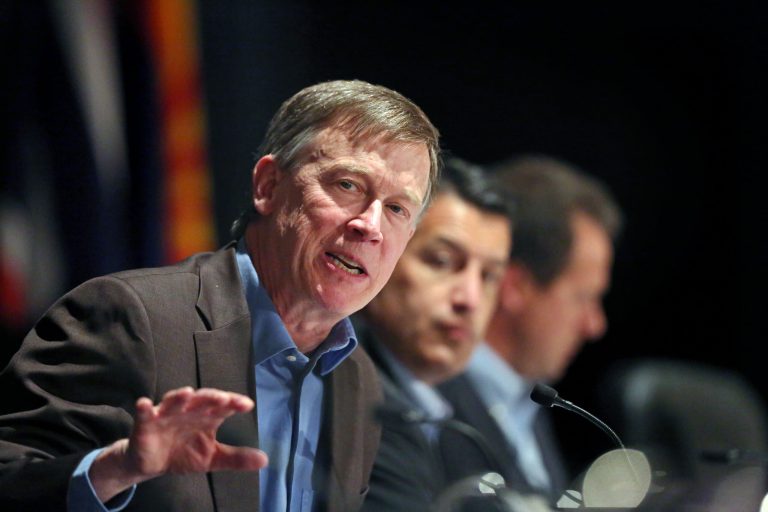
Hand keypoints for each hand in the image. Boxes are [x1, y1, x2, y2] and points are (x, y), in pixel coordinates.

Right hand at [90, 387, 267, 501]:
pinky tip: (145, 404)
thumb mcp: (213, 458)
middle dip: (212, 397)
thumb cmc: (184, 453)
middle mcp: (189, 410)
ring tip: (187, 393)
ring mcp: (167, 415)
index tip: (247, 405)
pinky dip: (145, 408)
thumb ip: (237, 458)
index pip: (224, 406)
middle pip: (202, 399)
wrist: (153, 464)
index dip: (235, 403)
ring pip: (174, 401)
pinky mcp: (146, 423)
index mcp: (207, 416)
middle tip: (223, 398)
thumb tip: (265, 460)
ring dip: (180, 397)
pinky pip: (145, 413)